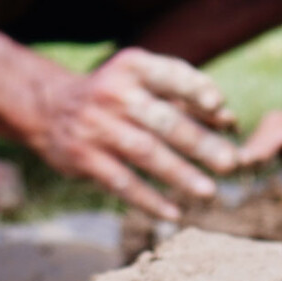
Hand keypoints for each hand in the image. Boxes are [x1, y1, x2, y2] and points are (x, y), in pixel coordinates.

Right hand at [29, 49, 241, 218]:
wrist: (51, 107)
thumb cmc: (115, 96)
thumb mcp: (142, 83)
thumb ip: (186, 98)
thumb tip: (230, 122)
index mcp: (132, 67)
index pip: (170, 75)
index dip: (195, 90)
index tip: (220, 107)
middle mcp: (113, 93)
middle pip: (163, 120)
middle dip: (199, 142)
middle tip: (230, 163)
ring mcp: (96, 126)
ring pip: (144, 152)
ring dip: (179, 174)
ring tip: (208, 192)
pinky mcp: (83, 156)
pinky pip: (121, 182)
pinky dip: (149, 200)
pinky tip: (174, 213)